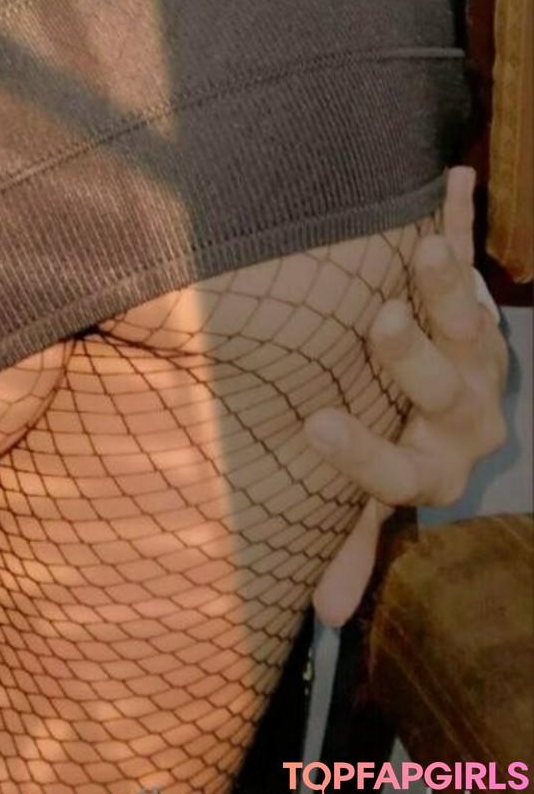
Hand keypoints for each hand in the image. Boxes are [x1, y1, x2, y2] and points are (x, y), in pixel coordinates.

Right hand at [307, 166, 509, 627]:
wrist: (466, 402)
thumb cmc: (405, 447)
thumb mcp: (386, 494)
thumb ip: (355, 539)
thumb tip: (321, 615)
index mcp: (434, 462)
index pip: (398, 467)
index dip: (360, 451)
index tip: (315, 425)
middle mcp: (464, 408)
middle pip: (443, 387)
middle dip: (413, 355)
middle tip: (381, 321)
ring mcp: (477, 350)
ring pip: (469, 320)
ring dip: (449, 283)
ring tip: (428, 250)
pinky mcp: (478, 301)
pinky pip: (472, 256)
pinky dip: (460, 218)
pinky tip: (453, 178)